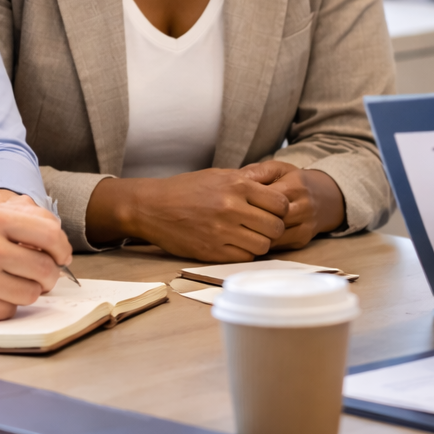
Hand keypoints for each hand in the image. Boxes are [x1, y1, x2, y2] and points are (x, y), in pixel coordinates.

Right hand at [0, 193, 72, 322]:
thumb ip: (16, 218)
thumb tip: (54, 231)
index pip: (49, 233)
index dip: (61, 248)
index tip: (61, 256)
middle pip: (46, 267)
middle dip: (49, 274)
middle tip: (40, 274)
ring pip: (32, 292)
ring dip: (26, 290)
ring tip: (8, 282)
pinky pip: (11, 310)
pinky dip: (4, 305)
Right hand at [86, 170, 289, 261]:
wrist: (152, 207)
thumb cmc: (187, 189)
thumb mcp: (219, 175)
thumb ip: (248, 181)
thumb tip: (277, 186)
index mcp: (237, 185)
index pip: (280, 203)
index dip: (280, 209)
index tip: (272, 211)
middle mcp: (232, 208)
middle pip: (275, 227)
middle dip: (273, 228)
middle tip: (263, 226)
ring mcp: (222, 232)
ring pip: (263, 246)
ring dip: (260, 242)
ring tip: (248, 236)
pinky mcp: (212, 251)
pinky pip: (245, 257)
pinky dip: (244, 252)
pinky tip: (235, 244)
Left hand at [239, 161, 345, 249]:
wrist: (324, 197)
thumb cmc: (293, 181)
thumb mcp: (277, 169)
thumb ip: (257, 172)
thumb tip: (236, 179)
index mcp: (295, 186)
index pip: (268, 198)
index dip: (249, 201)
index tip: (234, 201)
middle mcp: (303, 207)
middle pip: (272, 219)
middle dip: (251, 220)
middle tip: (233, 219)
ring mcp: (305, 225)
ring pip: (275, 235)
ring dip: (257, 234)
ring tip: (241, 229)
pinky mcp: (303, 239)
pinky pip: (279, 245)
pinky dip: (264, 242)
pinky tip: (252, 236)